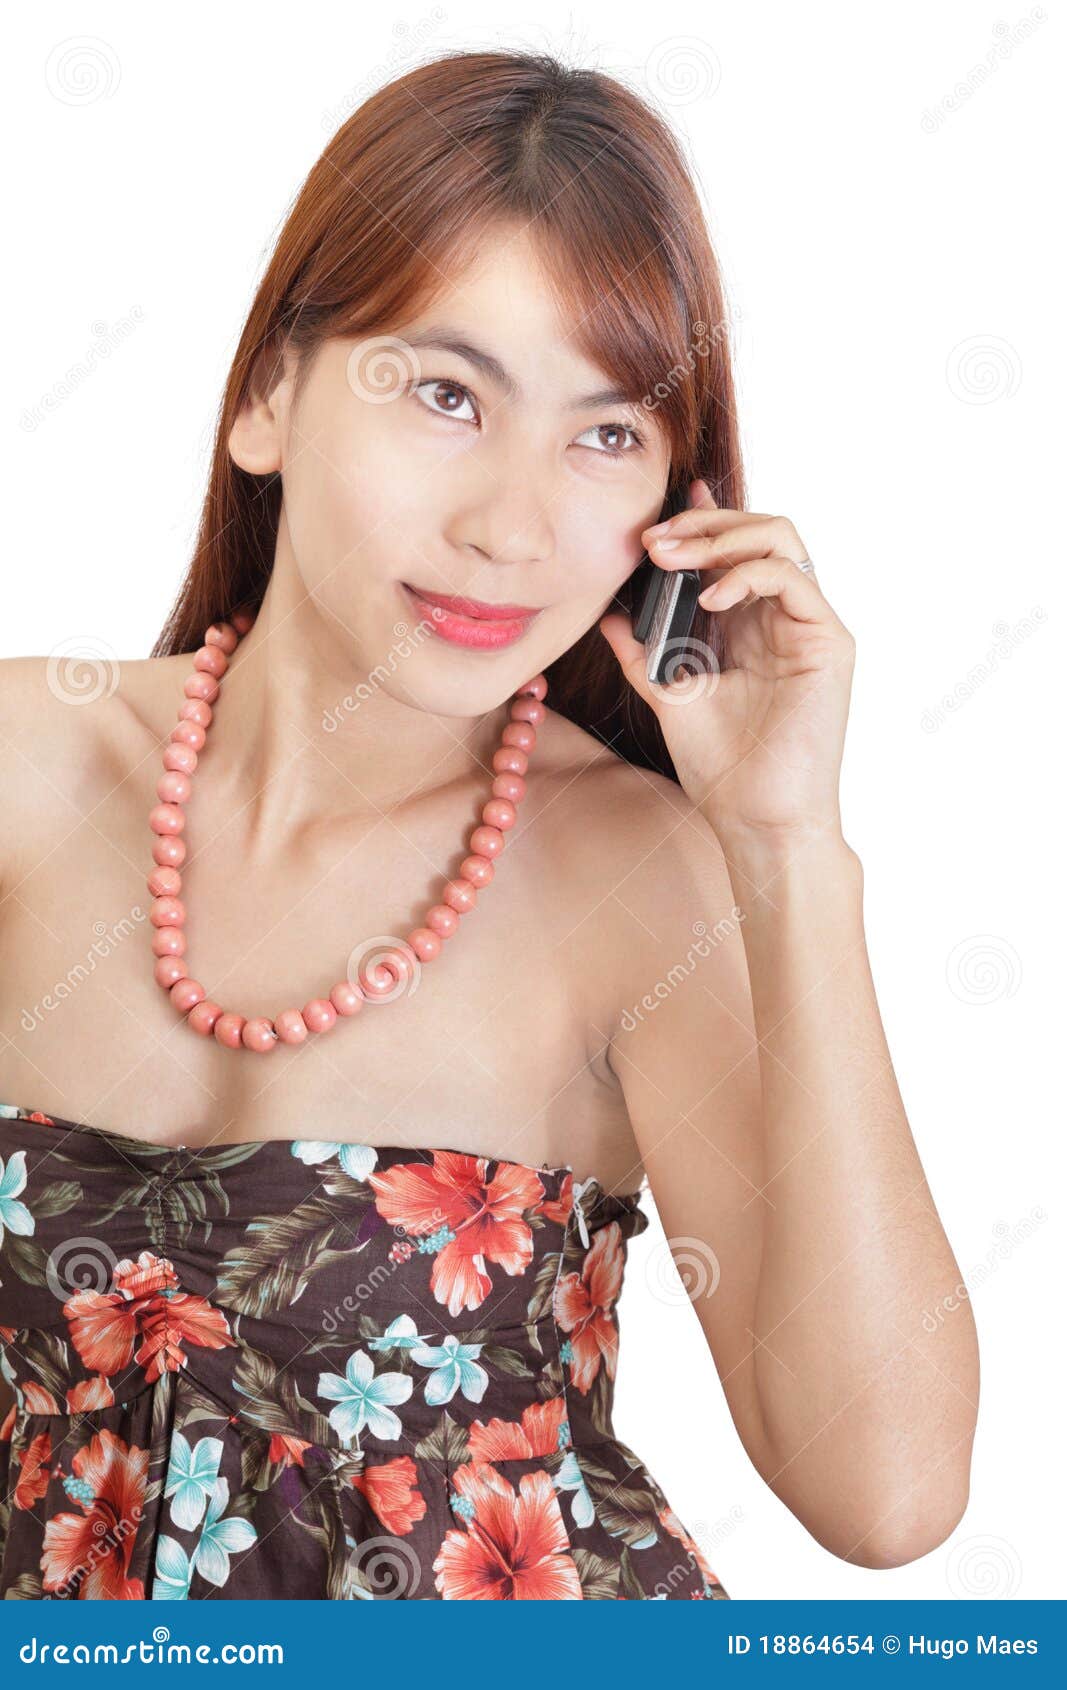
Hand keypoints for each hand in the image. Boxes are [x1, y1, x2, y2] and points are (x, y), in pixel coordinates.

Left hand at [598, 479, 855, 845]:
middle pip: (757, 531)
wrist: (758, 820)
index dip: (701, 521)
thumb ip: (644, 652)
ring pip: (780, 538)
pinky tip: (706, 597)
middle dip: (701, 524)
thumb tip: (610, 612)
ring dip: (721, 535)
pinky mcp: (829, 642)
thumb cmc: (724, 770)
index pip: (732, 552)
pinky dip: (745, 573)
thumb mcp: (669, 696)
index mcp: (750, 628)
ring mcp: (809, 627)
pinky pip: (790, 577)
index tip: (655, 517)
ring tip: (673, 557)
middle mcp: (783, 620)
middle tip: (652, 540)